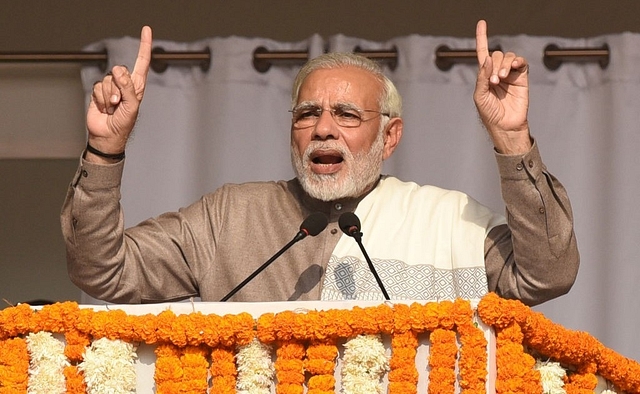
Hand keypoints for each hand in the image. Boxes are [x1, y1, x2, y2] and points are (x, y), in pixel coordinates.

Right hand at [85, 26, 151, 160]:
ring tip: (113, 108)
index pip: (142, 62)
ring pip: (107, 79)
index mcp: (138, 86)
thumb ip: (128, 88)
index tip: (147, 30)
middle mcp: (125, 84)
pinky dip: (100, 98)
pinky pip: (97, 87)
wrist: (107, 135)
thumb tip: (120, 72)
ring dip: (109, 96)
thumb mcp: (131, 107)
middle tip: (120, 102)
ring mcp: (111, 87)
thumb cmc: (124, 124)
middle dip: (118, 86)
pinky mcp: (99, 92)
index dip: (144, 46)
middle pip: (119, 70)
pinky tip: (104, 108)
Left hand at [473, 20, 531, 153]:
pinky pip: (521, 62)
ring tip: (501, 79)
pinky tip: (513, 68)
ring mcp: (510, 74)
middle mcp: (497, 72)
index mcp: (484, 75)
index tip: (481, 23)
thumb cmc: (489, 113)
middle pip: (495, 55)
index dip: (482, 38)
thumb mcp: (480, 96)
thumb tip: (487, 58)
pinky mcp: (522, 77)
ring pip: (507, 57)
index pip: (482, 53)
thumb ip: (482, 77)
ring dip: (503, 65)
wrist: (505, 126)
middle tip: (494, 80)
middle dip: (493, 65)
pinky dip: (516, 61)